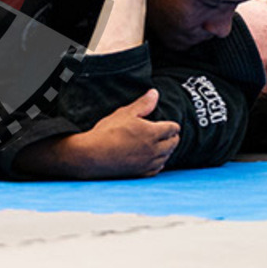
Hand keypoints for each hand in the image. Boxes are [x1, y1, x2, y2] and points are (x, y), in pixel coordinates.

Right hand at [17, 90, 179, 178]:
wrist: (93, 155)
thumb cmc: (107, 132)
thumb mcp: (124, 113)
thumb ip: (143, 104)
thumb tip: (154, 93)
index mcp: (152, 133)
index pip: (172, 129)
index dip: (172, 125)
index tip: (170, 124)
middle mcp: (154, 149)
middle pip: (173, 143)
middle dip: (172, 137)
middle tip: (167, 133)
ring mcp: (149, 163)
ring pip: (167, 156)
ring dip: (167, 150)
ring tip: (161, 145)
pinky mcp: (142, 173)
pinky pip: (158, 168)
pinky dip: (159, 162)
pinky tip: (153, 159)